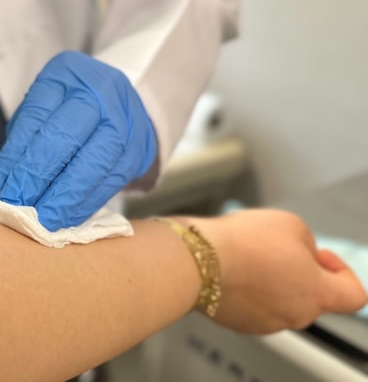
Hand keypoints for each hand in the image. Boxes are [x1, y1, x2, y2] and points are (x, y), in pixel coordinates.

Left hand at [0, 51, 156, 230]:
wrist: (125, 105)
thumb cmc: (70, 110)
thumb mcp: (44, 110)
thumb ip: (25, 142)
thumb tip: (5, 188)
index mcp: (66, 74)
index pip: (35, 118)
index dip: (16, 158)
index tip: (2, 191)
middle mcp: (98, 92)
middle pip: (64, 138)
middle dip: (37, 178)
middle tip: (17, 208)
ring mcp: (124, 120)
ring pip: (91, 164)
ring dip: (63, 199)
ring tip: (41, 222)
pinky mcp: (137, 151)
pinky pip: (109, 182)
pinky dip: (85, 204)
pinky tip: (65, 217)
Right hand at [194, 210, 367, 333]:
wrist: (197, 260)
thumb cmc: (243, 243)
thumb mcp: (291, 224)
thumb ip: (307, 244)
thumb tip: (301, 256)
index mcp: (318, 294)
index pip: (354, 296)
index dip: (342, 271)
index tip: (320, 256)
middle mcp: (296, 315)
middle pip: (313, 296)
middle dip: (300, 272)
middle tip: (277, 249)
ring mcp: (266, 323)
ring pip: (282, 302)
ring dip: (274, 282)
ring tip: (250, 257)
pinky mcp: (239, 323)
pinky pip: (255, 306)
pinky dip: (250, 291)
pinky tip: (235, 270)